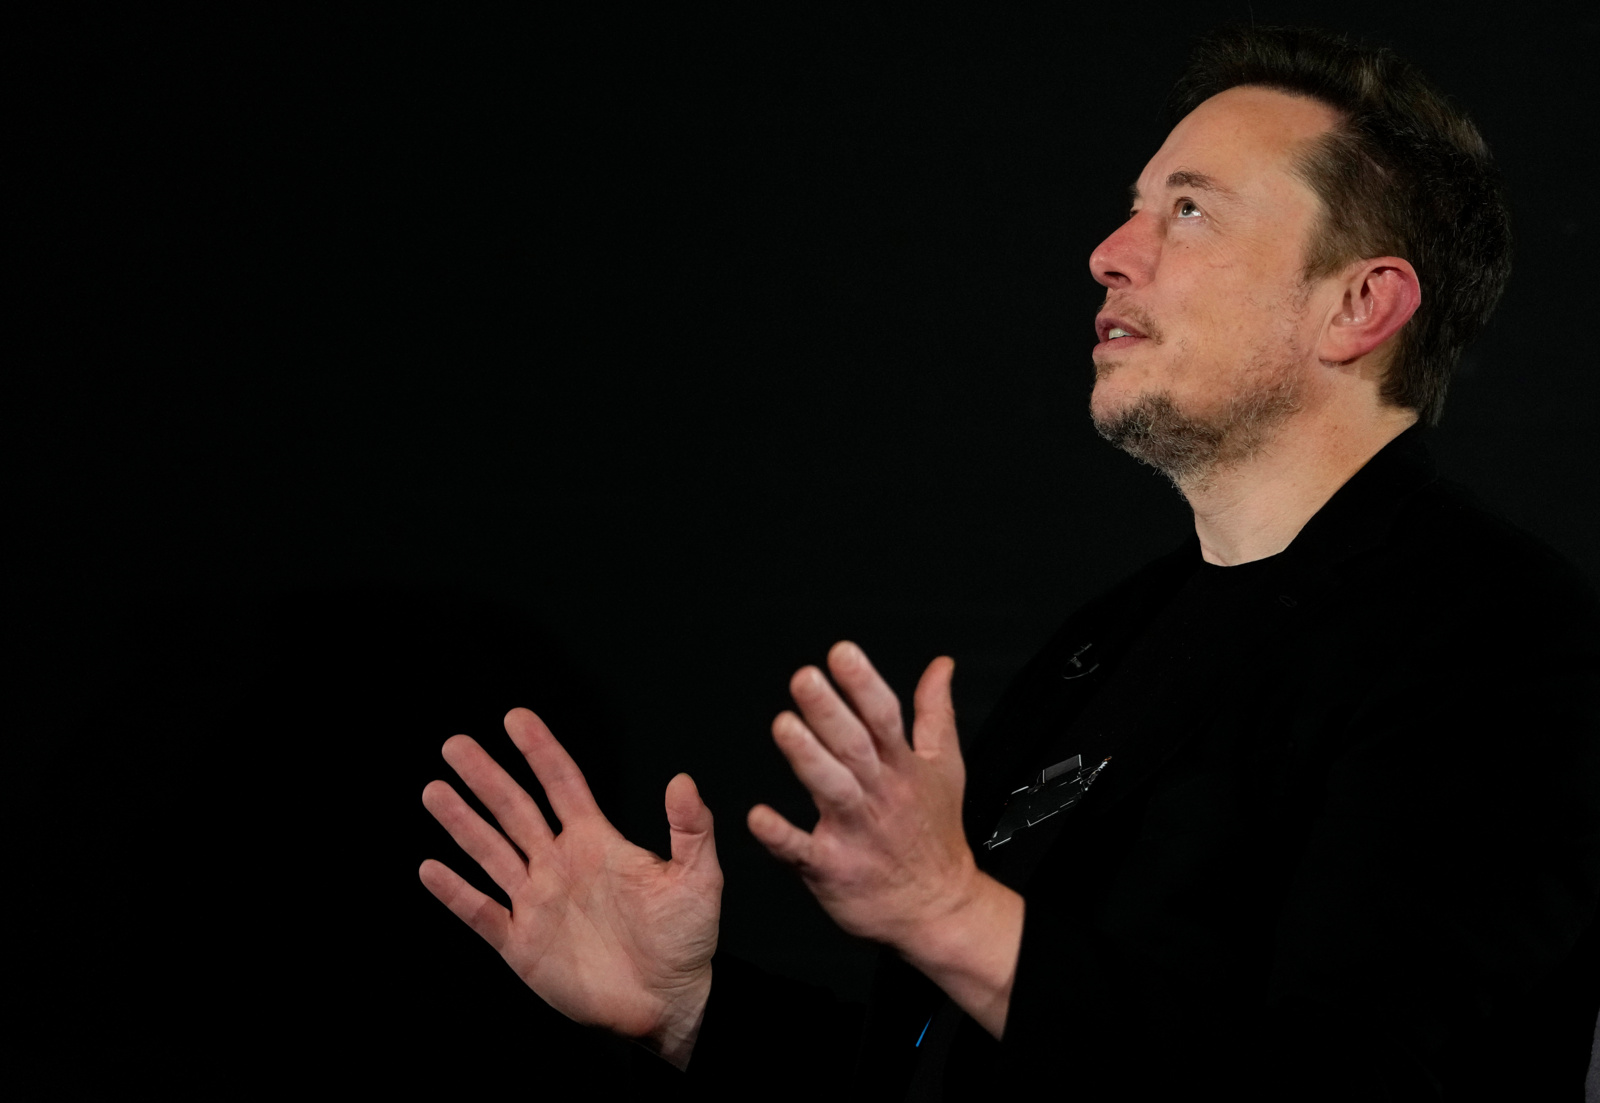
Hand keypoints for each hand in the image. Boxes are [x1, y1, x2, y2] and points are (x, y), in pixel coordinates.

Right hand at [420, 708, 721, 1067]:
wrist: (668, 1004)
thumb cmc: (686, 940)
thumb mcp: (696, 880)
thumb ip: (690, 830)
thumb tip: (682, 780)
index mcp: (596, 842)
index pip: (562, 784)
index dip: (539, 750)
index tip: (516, 717)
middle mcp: (559, 864)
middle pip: (515, 810)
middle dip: (485, 777)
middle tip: (454, 745)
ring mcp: (537, 902)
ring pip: (490, 853)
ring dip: (462, 822)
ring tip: (434, 790)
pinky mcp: (522, 944)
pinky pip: (481, 912)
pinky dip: (455, 892)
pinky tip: (430, 869)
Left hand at [747, 642, 1022, 1036]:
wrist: (937, 908)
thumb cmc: (935, 835)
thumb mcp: (946, 767)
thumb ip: (935, 712)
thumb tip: (940, 667)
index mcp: (903, 767)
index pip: (884, 717)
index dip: (863, 683)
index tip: (842, 654)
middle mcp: (879, 794)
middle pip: (854, 747)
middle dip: (828, 711)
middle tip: (805, 678)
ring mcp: (856, 832)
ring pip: (831, 790)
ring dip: (808, 758)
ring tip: (784, 727)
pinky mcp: (833, 867)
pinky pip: (802, 851)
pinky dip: (781, 836)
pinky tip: (758, 817)